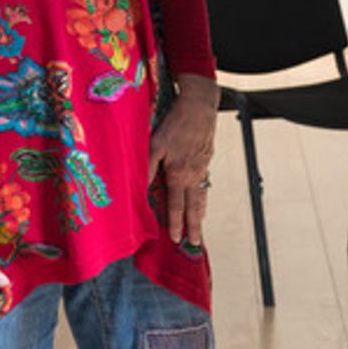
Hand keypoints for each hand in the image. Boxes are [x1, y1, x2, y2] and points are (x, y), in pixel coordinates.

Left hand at [148, 72, 219, 243]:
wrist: (200, 106)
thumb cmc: (176, 124)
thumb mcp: (156, 144)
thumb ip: (148, 167)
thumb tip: (140, 188)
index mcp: (179, 174)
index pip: (177, 205)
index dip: (175, 223)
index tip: (175, 239)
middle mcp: (193, 174)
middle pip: (194, 206)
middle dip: (194, 226)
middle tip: (195, 242)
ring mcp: (202, 166)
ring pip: (202, 194)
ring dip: (200, 212)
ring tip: (200, 224)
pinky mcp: (207, 156)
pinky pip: (205, 181)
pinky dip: (204, 193)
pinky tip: (202, 194)